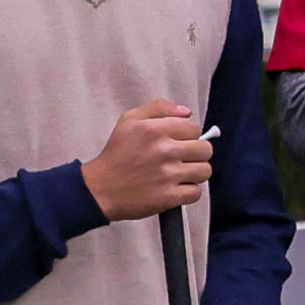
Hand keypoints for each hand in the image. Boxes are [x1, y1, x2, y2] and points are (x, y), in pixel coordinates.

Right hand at [82, 99, 212, 220]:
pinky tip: (175, 188)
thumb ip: (159, 108)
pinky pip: (196, 193)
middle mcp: (163, 150)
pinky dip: (188, 192)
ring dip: (195, 173)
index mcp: (154, 129)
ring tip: (179, 174)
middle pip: (205, 149)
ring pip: (204, 171)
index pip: (194, 128)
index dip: (189, 135)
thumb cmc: (116, 154)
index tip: (179, 142)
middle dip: (196, 154)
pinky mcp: (168, 196)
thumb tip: (186, 112)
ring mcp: (167, 174)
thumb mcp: (129, 120)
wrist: (99, 189)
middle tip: (181, 159)